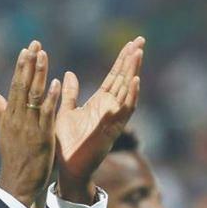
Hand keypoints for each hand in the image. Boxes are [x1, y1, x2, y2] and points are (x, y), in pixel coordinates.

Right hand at [0, 40, 60, 207]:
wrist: (18, 183)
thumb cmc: (15, 158)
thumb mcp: (5, 131)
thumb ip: (0, 110)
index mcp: (9, 116)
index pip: (15, 85)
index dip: (21, 66)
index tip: (26, 49)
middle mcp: (17, 118)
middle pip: (22, 85)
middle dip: (29, 63)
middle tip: (35, 43)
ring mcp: (29, 126)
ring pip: (33, 95)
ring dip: (39, 74)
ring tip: (43, 55)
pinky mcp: (41, 136)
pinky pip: (46, 113)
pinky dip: (50, 97)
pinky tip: (56, 83)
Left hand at [55, 37, 144, 203]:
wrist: (69, 168)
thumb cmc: (68, 144)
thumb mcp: (66, 112)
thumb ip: (70, 94)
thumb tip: (69, 73)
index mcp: (100, 103)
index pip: (115, 77)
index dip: (122, 60)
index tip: (131, 43)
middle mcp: (110, 108)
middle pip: (125, 79)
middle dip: (132, 60)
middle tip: (140, 39)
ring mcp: (114, 118)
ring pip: (127, 90)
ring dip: (132, 72)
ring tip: (138, 52)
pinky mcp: (112, 129)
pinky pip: (124, 111)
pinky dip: (130, 96)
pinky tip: (135, 80)